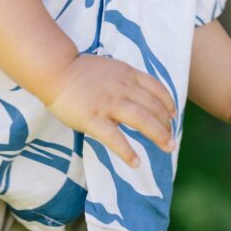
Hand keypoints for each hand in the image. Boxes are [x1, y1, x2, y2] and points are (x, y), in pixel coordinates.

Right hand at [44, 55, 176, 167]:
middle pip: (153, 107)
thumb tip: (137, 95)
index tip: (174, 114)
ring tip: (168, 148)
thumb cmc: (81, 71)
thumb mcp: (112, 68)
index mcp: (128, 74)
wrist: (56, 69)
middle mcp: (123, 88)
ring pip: (142, 120)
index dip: (168, 103)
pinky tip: (136, 162)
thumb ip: (125, 80)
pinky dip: (127, 151)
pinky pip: (114, 138)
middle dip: (167, 125)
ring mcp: (109, 103)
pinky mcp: (93, 119)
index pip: (157, 88)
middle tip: (172, 140)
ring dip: (158, 135)